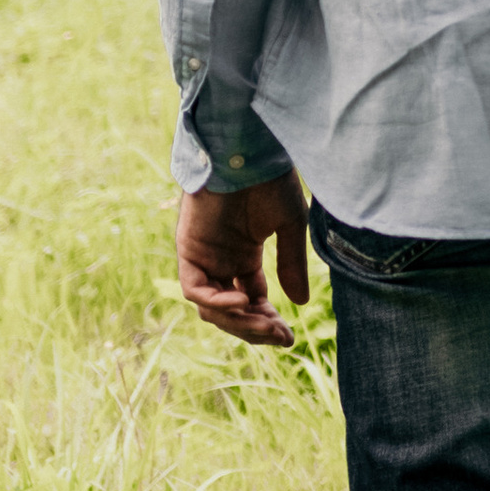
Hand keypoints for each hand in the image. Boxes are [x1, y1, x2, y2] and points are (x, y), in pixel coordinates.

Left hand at [176, 171, 310, 345]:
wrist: (248, 152)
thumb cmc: (271, 180)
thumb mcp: (290, 227)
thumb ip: (291, 265)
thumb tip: (301, 303)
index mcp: (244, 257)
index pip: (251, 302)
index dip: (267, 323)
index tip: (288, 338)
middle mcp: (221, 261)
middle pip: (231, 312)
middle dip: (255, 328)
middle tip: (279, 336)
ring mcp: (203, 257)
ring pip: (211, 308)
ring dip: (238, 321)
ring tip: (266, 323)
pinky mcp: (188, 249)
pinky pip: (195, 289)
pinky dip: (216, 302)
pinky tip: (243, 301)